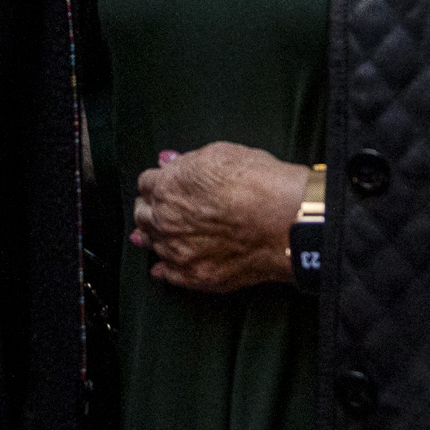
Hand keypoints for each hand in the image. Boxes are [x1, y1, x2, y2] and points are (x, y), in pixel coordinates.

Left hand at [131, 142, 307, 293]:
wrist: (286, 222)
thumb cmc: (260, 184)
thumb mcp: (221, 155)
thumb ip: (186, 161)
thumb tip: (169, 161)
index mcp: (168, 187)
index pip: (146, 183)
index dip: (157, 181)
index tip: (161, 184)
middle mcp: (166, 221)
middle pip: (143, 215)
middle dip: (151, 208)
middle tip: (160, 208)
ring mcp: (178, 251)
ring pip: (152, 244)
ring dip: (154, 237)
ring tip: (157, 234)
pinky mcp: (195, 275)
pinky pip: (167, 275)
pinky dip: (164, 269)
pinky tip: (163, 267)